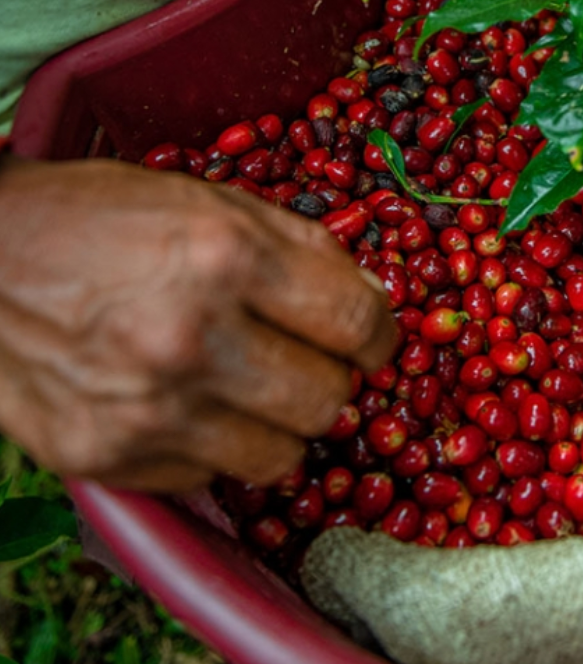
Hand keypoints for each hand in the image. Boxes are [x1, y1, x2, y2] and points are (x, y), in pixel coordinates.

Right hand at [0, 156, 393, 492]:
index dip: (380, 337)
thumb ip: (304, 248)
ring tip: (245, 385)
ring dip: (277, 423)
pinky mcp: (105, 457)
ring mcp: (144, 410)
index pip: (356, 325)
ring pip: (278, 458)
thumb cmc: (102, 218)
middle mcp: (189, 340)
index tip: (374, 341)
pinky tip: (186, 404)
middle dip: (329, 379)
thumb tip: (375, 302)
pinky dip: (214, 448)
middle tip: (303, 358)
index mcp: (225, 258)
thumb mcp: (212, 201)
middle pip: (327, 402)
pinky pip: (209, 479)